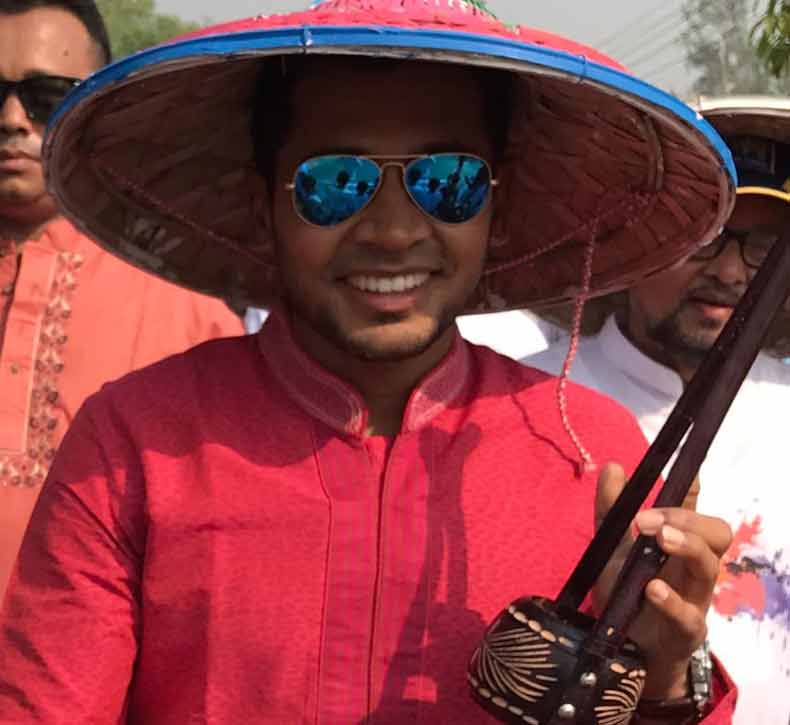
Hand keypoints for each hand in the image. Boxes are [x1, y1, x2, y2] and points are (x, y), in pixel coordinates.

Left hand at [592, 462, 731, 698]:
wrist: (623, 647)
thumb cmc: (626, 590)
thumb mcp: (613, 546)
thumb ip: (611, 509)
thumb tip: (613, 466)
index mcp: (679, 543)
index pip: (695, 509)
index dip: (694, 490)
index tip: (688, 471)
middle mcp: (693, 567)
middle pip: (716, 533)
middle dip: (687, 519)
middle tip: (647, 519)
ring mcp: (694, 598)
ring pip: (709, 566)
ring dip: (686, 547)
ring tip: (659, 538)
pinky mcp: (686, 631)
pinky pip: (690, 616)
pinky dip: (671, 600)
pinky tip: (652, 588)